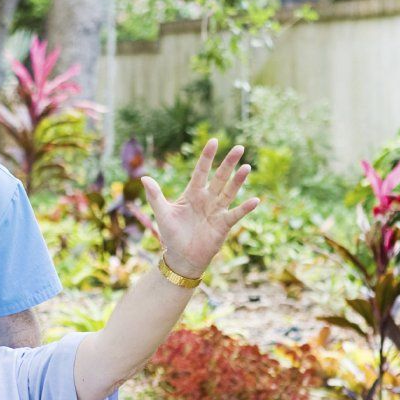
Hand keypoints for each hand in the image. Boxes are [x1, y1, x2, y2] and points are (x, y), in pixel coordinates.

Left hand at [141, 139, 258, 278]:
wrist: (181, 257)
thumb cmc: (172, 234)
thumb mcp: (162, 214)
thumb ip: (155, 196)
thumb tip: (144, 178)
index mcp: (192, 193)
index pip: (201, 171)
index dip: (207, 157)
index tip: (213, 141)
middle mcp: (207, 199)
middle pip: (219, 177)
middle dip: (228, 163)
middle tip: (239, 147)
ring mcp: (217, 211)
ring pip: (229, 192)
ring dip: (238, 181)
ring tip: (247, 167)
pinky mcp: (223, 224)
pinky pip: (236, 214)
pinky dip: (245, 208)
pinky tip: (255, 200)